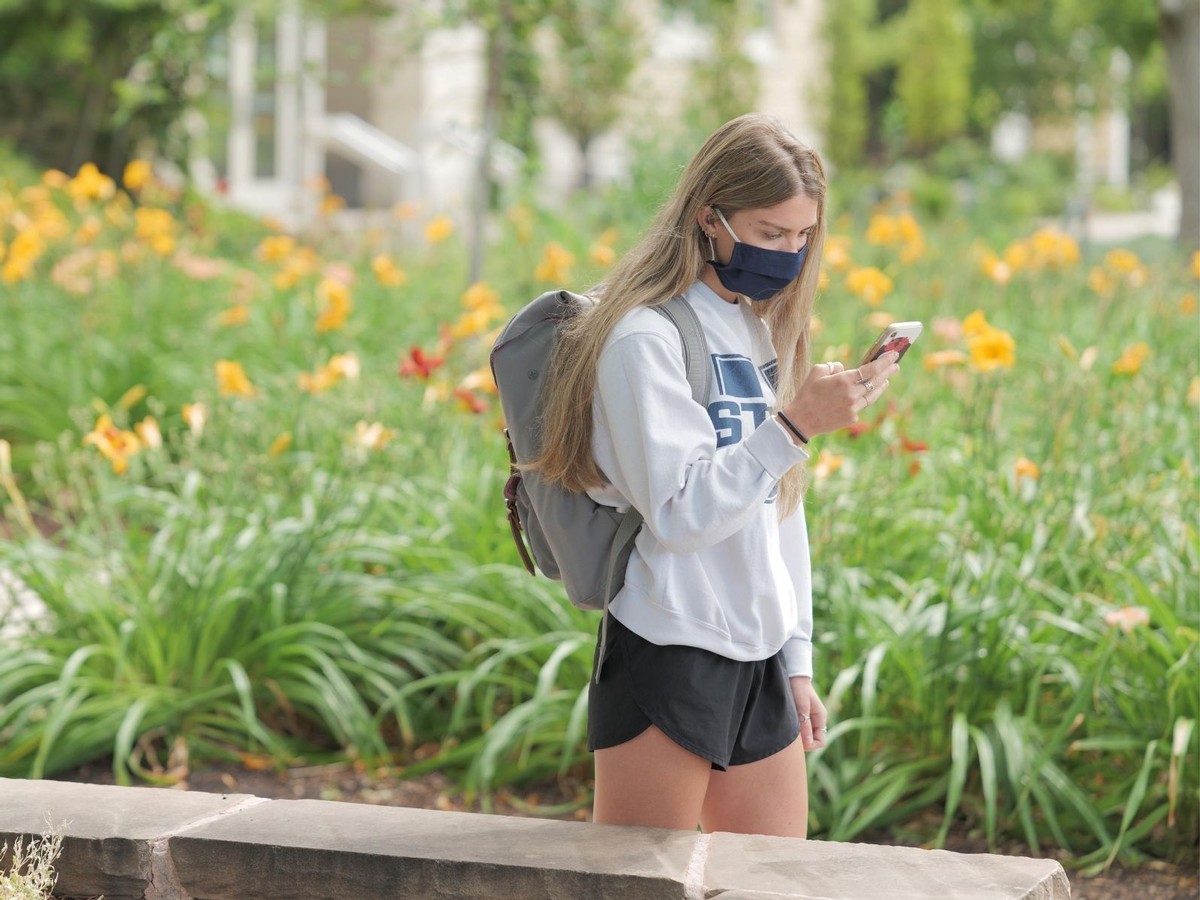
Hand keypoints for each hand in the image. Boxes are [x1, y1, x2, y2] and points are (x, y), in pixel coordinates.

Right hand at [779, 352, 899, 438]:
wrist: (801, 420)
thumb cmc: (807, 393)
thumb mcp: (817, 372)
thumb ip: (834, 366)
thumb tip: (846, 369)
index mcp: (843, 380)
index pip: (870, 369)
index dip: (884, 361)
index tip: (893, 355)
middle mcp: (851, 394)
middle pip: (875, 381)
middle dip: (888, 372)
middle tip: (896, 366)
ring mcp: (853, 408)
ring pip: (872, 395)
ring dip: (880, 386)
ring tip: (886, 380)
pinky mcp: (851, 419)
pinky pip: (861, 406)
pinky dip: (863, 399)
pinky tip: (866, 394)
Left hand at [790, 676, 827, 750]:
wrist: (793, 674)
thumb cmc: (798, 688)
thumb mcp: (802, 706)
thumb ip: (805, 724)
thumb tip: (808, 743)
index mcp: (821, 718)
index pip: (820, 741)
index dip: (810, 745)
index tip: (798, 741)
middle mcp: (816, 720)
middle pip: (812, 740)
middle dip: (802, 742)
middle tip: (790, 735)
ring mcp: (809, 718)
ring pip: (804, 736)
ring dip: (797, 736)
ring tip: (787, 728)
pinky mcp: (801, 715)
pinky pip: (799, 729)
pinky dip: (793, 730)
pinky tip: (785, 725)